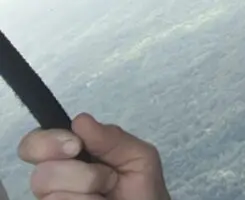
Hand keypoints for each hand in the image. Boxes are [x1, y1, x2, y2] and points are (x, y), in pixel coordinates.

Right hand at [17, 114, 169, 199]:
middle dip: (77, 174)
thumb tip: (80, 120)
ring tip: (107, 194)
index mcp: (70, 156)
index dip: (47, 142)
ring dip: (88, 192)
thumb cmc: (143, 188)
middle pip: (40, 174)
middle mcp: (54, 180)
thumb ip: (112, 138)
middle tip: (105, 179)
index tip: (75, 147)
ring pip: (51, 196)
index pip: (34, 144)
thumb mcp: (138, 156)